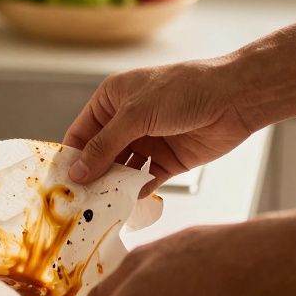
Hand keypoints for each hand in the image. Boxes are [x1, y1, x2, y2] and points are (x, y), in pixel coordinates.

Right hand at [65, 59, 255, 194]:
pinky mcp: (167, 161)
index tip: (61, 182)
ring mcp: (148, 142)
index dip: (71, 156)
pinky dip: (136, 192)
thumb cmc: (184, 90)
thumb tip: (77, 171)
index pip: (82, 132)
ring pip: (121, 170)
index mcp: (112, 99)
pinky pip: (144, 180)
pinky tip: (129, 203)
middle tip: (79, 200)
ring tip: (102, 205)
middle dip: (91, 176)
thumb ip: (104, 146)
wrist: (234, 98)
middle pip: (99, 155)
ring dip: (113, 186)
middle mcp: (127, 121)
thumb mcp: (135, 115)